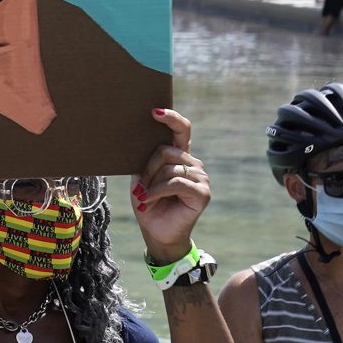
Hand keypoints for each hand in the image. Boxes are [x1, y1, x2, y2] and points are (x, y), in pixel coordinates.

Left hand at [130, 109, 209, 261]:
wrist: (156, 231)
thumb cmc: (148, 202)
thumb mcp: (142, 177)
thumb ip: (146, 159)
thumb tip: (143, 140)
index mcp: (180, 156)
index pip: (182, 130)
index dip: (171, 118)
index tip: (155, 111)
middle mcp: (193, 163)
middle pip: (165, 150)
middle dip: (147, 168)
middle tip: (140, 186)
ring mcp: (201, 177)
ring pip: (169, 167)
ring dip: (151, 183)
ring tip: (145, 196)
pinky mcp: (203, 192)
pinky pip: (175, 182)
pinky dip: (157, 191)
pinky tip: (148, 200)